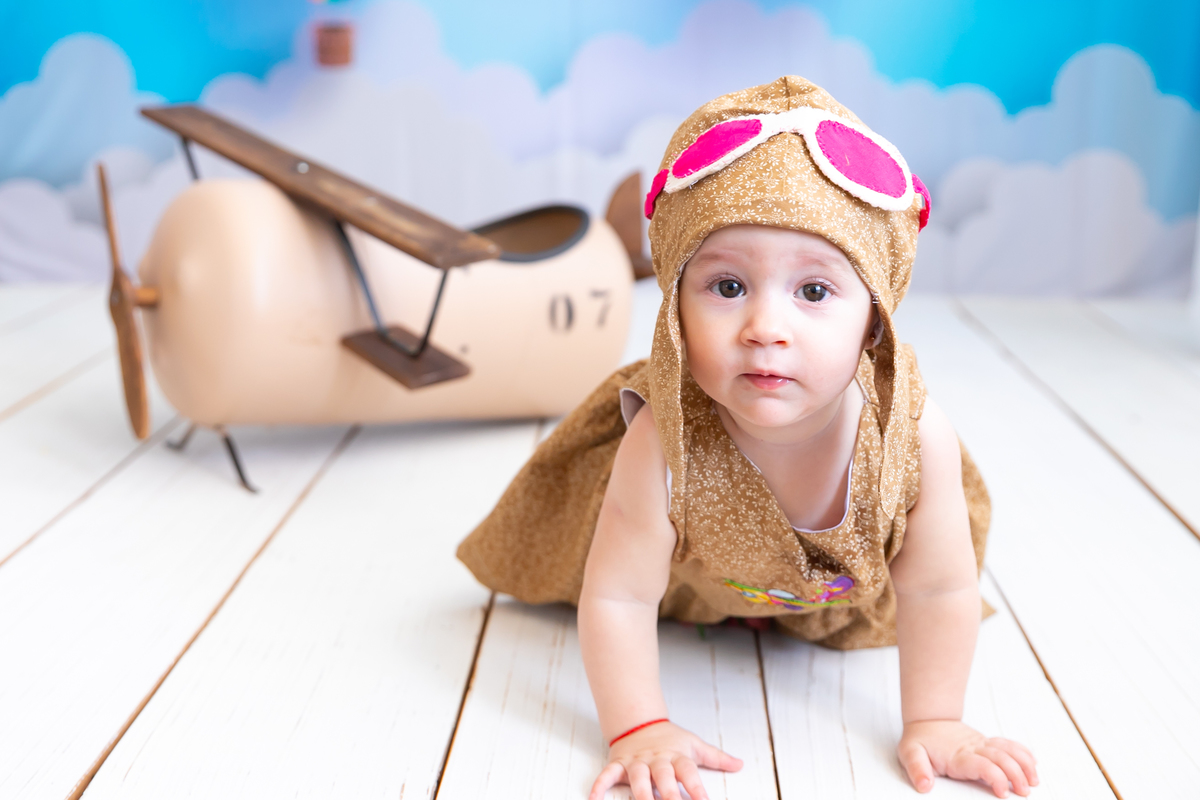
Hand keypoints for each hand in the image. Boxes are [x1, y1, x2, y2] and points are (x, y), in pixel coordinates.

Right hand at [589, 721, 741, 799]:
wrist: (639, 720)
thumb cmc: (670, 738)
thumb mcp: (694, 745)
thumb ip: (716, 758)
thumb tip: (740, 764)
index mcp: (677, 756)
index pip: (689, 772)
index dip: (697, 789)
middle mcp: (656, 759)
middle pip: (663, 777)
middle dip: (669, 795)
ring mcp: (636, 762)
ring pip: (637, 778)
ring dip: (640, 794)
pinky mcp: (618, 764)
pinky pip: (607, 775)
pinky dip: (599, 785)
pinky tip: (594, 798)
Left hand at [898, 720, 1037, 796]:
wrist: (926, 720)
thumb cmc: (919, 739)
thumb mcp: (909, 753)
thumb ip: (917, 769)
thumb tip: (925, 786)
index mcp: (958, 755)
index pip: (984, 765)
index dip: (996, 778)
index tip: (1003, 793)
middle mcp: (973, 748)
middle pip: (1002, 759)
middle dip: (1017, 775)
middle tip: (1025, 793)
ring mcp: (982, 744)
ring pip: (1009, 750)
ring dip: (1024, 765)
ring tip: (1034, 781)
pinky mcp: (985, 742)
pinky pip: (1008, 744)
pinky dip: (1022, 752)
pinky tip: (1033, 763)